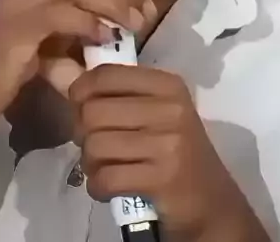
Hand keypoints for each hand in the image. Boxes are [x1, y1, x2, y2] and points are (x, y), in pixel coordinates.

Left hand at [71, 64, 268, 240]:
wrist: (212, 204)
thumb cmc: (175, 152)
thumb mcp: (156, 112)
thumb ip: (119, 95)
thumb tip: (67, 84)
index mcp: (167, 85)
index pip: (105, 75)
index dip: (80, 91)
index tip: (81, 109)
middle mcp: (170, 109)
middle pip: (93, 111)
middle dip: (82, 132)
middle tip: (93, 146)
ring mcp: (168, 144)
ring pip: (95, 144)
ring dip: (89, 163)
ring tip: (102, 167)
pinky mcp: (163, 179)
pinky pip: (105, 178)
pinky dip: (97, 186)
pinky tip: (107, 187)